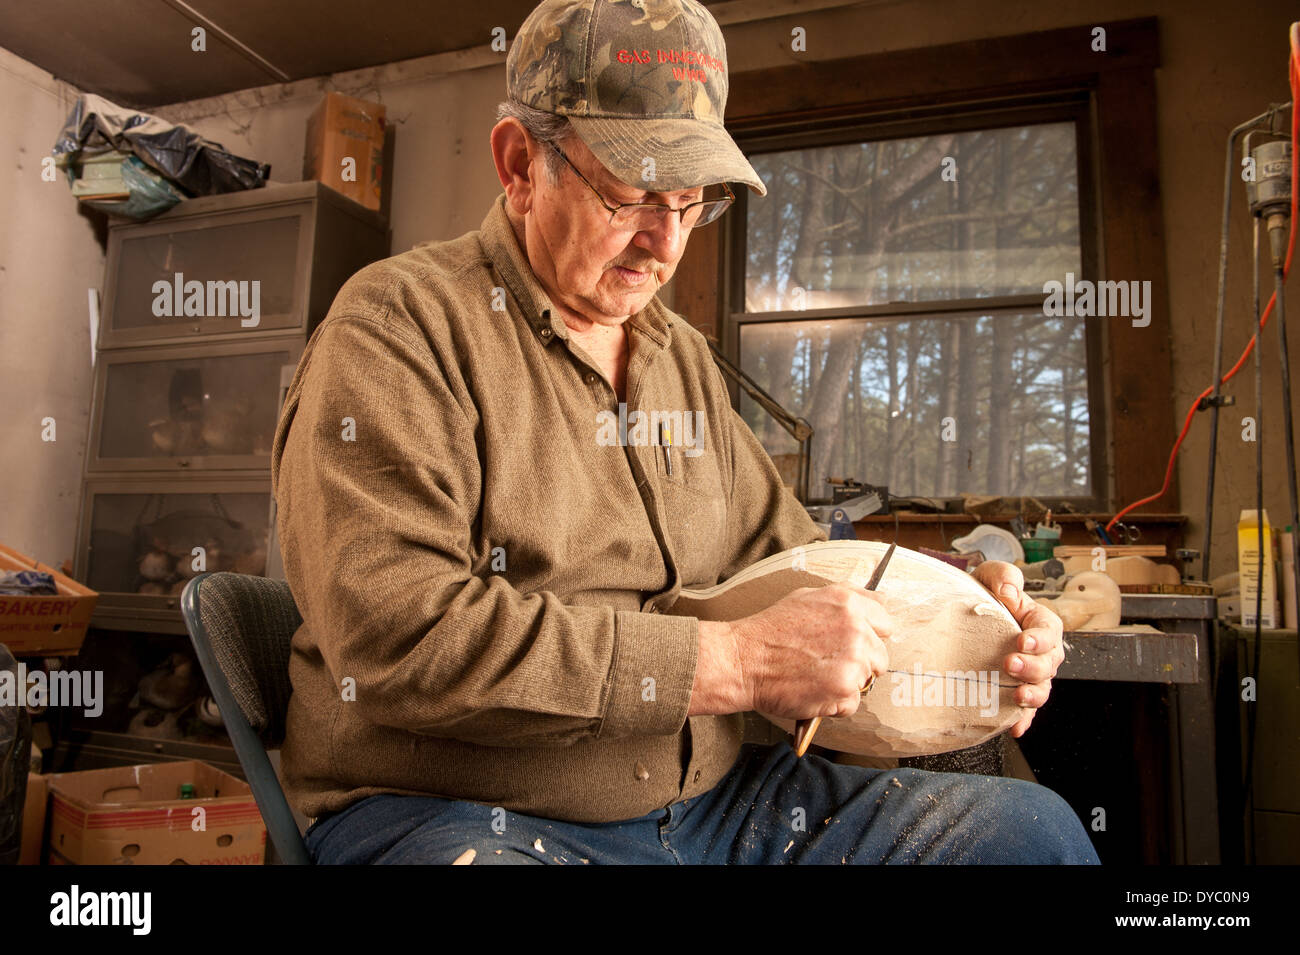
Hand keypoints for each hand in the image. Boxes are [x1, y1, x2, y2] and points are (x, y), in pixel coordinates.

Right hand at [726, 584, 894, 719]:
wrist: (743, 660)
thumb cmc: (771, 631)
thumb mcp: (809, 597)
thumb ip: (849, 597)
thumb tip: (881, 599)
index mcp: (849, 604)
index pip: (886, 624)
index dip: (870, 636)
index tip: (854, 643)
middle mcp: (856, 630)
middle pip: (880, 657)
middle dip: (860, 663)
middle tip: (828, 663)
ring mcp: (852, 661)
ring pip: (866, 681)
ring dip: (846, 683)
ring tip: (816, 676)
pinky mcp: (843, 690)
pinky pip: (852, 704)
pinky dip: (834, 703)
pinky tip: (813, 690)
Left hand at [972, 560, 1063, 737]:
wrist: (960, 613)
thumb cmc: (982, 592)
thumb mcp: (990, 575)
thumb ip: (1003, 576)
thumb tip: (1009, 591)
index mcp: (1039, 621)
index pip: (1049, 630)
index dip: (1040, 638)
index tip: (1023, 641)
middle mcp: (1039, 650)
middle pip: (1048, 663)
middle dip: (1032, 667)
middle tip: (1009, 664)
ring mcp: (1028, 672)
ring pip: (1041, 688)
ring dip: (1033, 694)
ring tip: (1018, 696)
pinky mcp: (1013, 689)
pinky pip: (1024, 709)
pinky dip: (1023, 720)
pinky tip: (1015, 728)